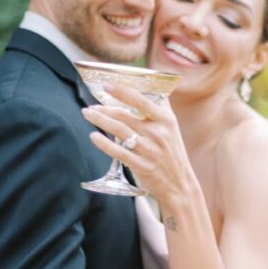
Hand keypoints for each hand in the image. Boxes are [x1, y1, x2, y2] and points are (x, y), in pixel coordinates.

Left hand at [81, 84, 196, 203]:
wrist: (179, 184)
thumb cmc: (173, 152)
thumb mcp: (172, 128)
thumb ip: (161, 108)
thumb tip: (151, 87)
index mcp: (165, 120)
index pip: (140, 101)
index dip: (122, 91)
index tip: (107, 85)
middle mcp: (158, 133)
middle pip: (125, 116)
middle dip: (104, 109)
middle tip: (91, 106)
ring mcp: (149, 150)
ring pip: (119, 131)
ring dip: (101, 121)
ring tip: (88, 115)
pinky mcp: (141, 166)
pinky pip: (118, 152)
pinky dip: (104, 144)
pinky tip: (93, 136)